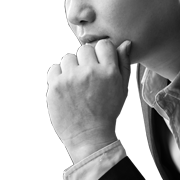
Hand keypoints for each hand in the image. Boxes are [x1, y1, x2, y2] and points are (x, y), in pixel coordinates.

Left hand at [46, 38, 132, 159]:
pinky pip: (54, 68)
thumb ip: (125, 64)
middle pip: (85, 49)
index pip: (103, 44)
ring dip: (72, 67)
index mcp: (108, 71)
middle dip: (87, 60)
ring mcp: (70, 78)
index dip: (102, 52)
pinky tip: (67, 87)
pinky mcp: (55, 86)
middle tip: (89, 76)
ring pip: (68, 57)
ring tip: (77, 83)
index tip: (101, 63)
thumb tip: (125, 43)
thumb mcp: (123, 89)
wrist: (89, 136)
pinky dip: (59, 76)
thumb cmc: (107, 112)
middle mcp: (89, 72)